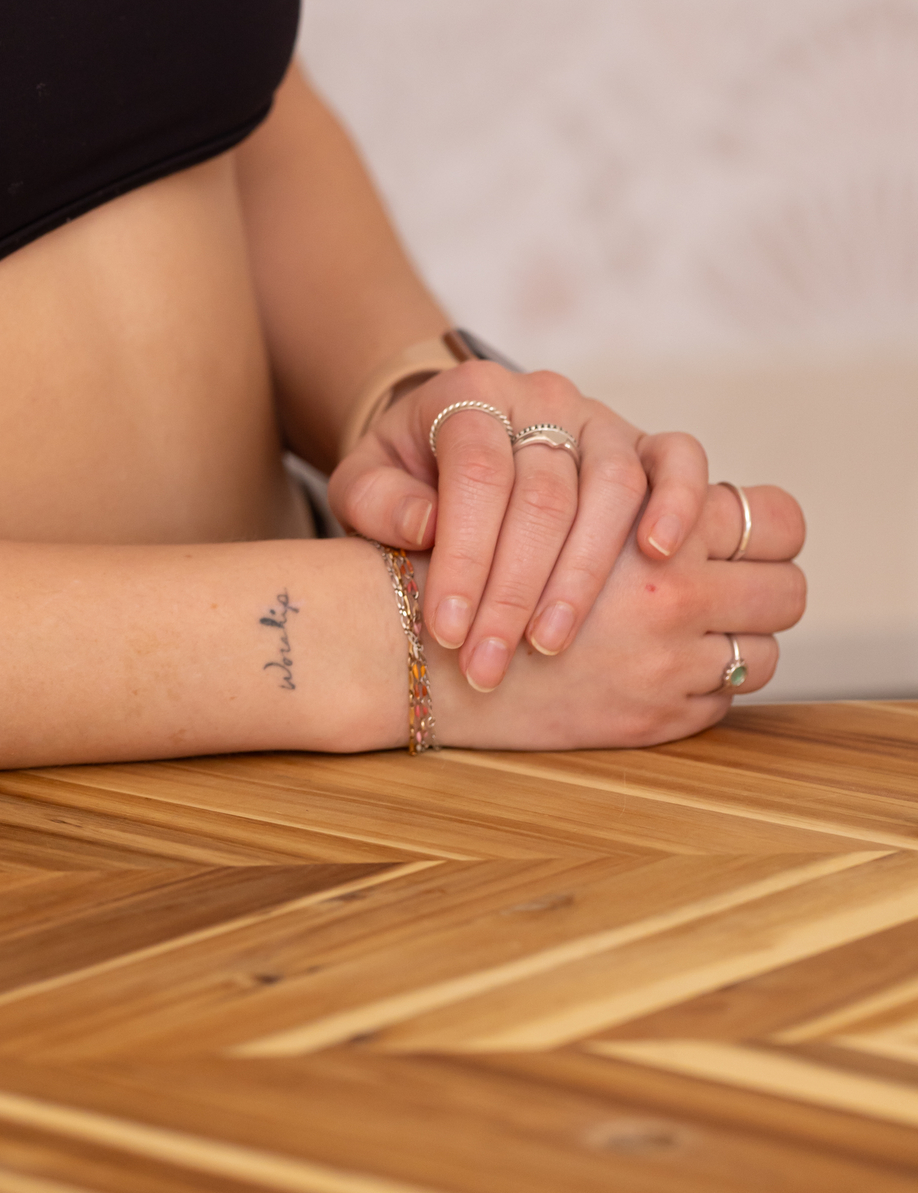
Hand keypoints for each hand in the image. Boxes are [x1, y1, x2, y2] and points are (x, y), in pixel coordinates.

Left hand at [330, 362, 721, 686]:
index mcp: (469, 394)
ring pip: (612, 484)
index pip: (476, 471)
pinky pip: (678, 456)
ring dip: (583, 574)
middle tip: (489, 663)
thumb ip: (378, 500)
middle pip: (543, 491)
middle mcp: (541, 396)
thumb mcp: (366, 481)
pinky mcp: (643, 443)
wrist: (452, 438)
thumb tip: (423, 527)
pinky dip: (678, 501)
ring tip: (551, 642)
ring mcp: (598, 418)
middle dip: (513, 590)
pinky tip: (660, 555)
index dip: (464, 556)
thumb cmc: (409, 473)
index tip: (445, 630)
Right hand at [416, 479, 807, 747]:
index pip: (774, 519)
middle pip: (786, 589)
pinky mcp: (656, 721)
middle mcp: (678, 591)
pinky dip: (701, 683)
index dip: (764, 523)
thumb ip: (638, 485)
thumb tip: (708, 507)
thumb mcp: (548, 486)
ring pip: (764, 651)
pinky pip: (722, 700)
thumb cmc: (473, 553)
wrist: (420, 642)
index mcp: (659, 523)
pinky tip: (655, 665)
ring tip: (695, 626)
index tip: (735, 531)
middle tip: (729, 580)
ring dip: (738, 637)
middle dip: (764, 583)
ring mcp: (672, 662)